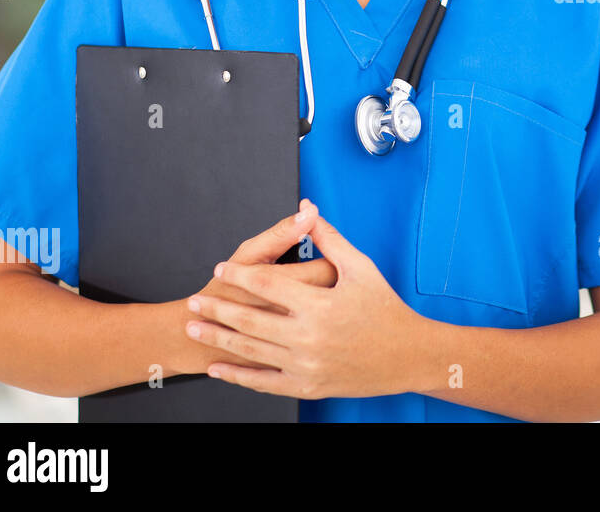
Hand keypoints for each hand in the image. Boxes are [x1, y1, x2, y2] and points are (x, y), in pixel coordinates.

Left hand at [185, 212, 432, 399]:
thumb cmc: (384, 309)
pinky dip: (237, 376)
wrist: (406, 355)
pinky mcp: (307, 386)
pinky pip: (264, 382)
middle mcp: (310, 336)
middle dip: (216, 309)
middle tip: (193, 302)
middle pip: (249, 319)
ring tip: (194, 327)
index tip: (221, 269)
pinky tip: (219, 368)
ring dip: (218, 339)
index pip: (267, 285)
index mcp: (321, 303)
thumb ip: (330, 240)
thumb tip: (307, 212)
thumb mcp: (360, 268)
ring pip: (251, 351)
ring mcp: (307, 365)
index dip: (239, 275)